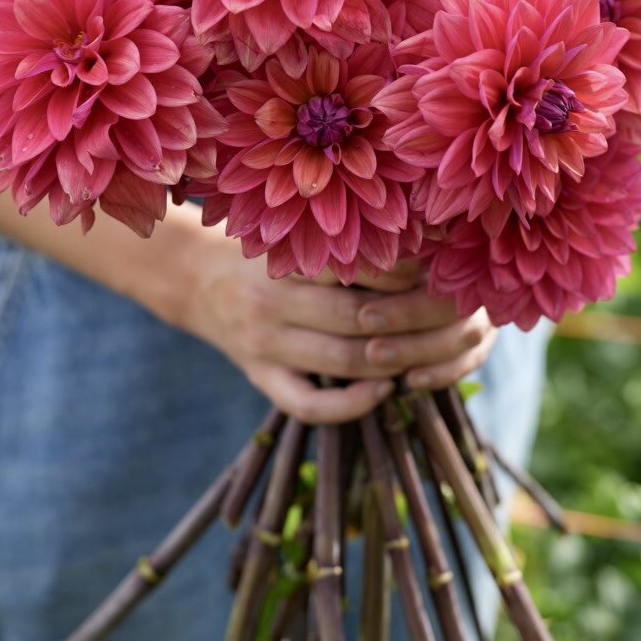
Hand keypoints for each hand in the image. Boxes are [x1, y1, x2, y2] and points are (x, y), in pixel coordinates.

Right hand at [164, 221, 495, 423]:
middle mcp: (272, 304)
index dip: (402, 273)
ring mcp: (265, 346)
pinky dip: (351, 405)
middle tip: (446, 315)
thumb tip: (419, 235)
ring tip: (426, 351)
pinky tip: (384, 392)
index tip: (435, 269)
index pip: (355, 269)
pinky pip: (308, 405)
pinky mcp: (260, 378)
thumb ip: (340, 241)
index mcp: (285, 263)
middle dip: (408, 320)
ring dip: (391, 360)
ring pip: (341, 360)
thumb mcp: (293, 235)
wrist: (194, 279)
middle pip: (356, 318)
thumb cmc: (262, 252)